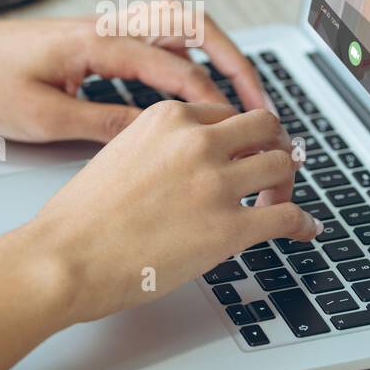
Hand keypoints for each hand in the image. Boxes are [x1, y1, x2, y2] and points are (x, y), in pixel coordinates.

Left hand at [0, 8, 266, 143]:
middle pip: (192, 25)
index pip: (176, 66)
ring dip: (213, 54)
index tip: (241, 129)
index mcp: (97, 41)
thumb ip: (102, 125)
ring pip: (176, 25)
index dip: (216, 100)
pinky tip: (190, 90)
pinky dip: (185, 57)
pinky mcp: (92, 41)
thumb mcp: (41, 119)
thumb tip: (155, 136)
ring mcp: (101, 29)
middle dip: (234, 60)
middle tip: (261, 99)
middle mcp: (106, 25)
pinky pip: (154, 38)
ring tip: (240, 93)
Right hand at [18, 101, 318, 324]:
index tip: (248, 150)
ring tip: (282, 204)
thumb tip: (192, 164)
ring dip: (287, 186)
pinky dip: (304, 222)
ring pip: (282, 166)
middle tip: (272, 171)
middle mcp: (197, 141)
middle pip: (266, 128)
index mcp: (168, 117)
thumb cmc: (80, 218)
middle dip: (274, 148)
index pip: (228, 113)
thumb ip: (162, 148)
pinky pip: (287, 217)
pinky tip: (305, 229)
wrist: (64, 257)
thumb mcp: (120, 153)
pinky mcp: (229, 227)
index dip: (243, 135)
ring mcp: (217, 183)